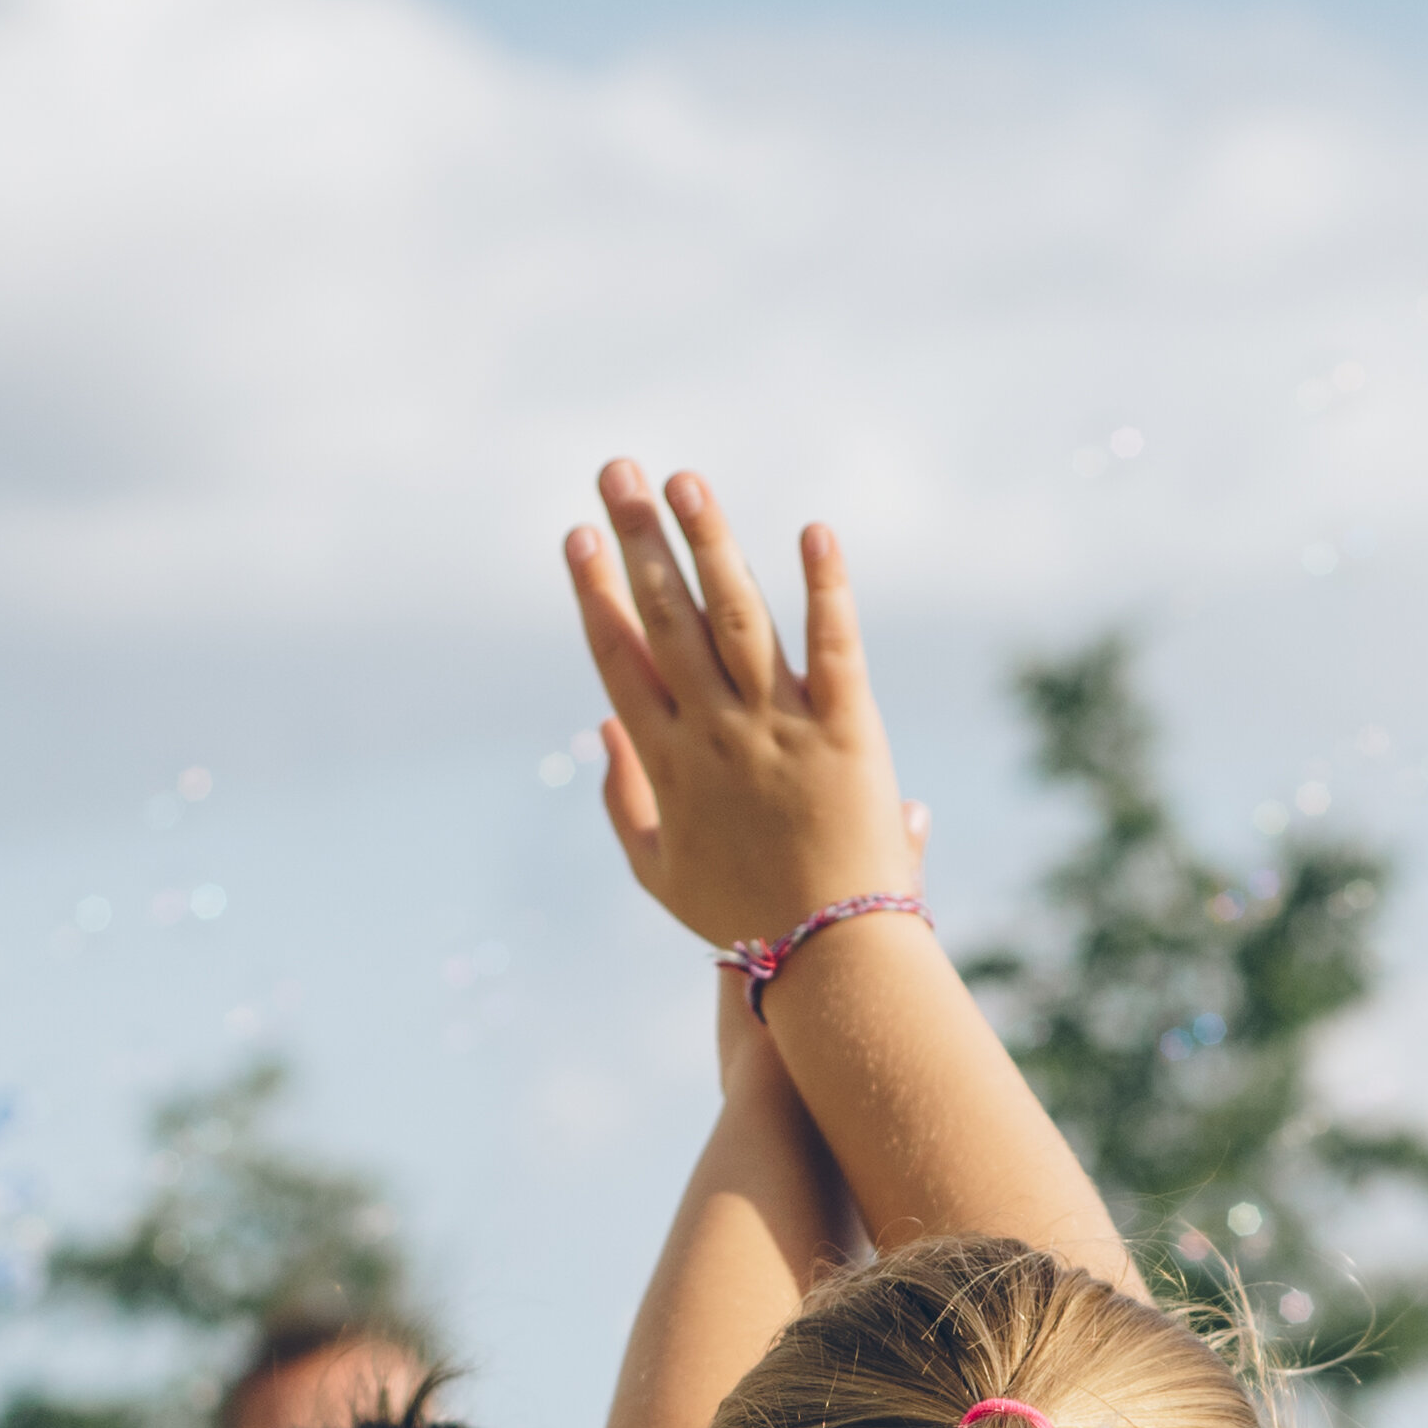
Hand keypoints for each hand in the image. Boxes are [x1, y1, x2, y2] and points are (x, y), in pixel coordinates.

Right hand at [565, 463, 922, 965]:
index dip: (596, 592)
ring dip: (710, 544)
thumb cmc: (743, 916)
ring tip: (686, 481)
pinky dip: (826, 588)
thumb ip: (624, 799)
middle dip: (640, 540)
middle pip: (669, 620)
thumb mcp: (658, 873)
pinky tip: (814, 531)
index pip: (621, 659)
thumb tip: (600, 728)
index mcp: (668, 763)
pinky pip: (835, 647)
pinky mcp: (847, 730)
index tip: (580, 534)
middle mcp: (717, 734)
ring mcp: (782, 728)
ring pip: (738, 618)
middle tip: (617, 471)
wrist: (831, 956)